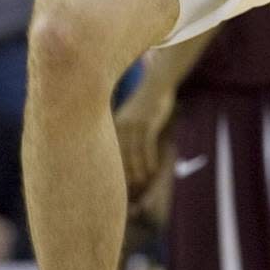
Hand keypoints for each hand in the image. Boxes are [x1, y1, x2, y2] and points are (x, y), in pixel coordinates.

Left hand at [116, 71, 176, 199]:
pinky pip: (147, 146)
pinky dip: (149, 159)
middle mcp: (122, 125)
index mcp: (117, 123)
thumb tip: (127, 144)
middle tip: (128, 187)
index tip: (117, 180)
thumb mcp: (132, 114)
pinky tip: (152, 170)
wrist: (157, 82)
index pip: (112, 150)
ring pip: (134, 153)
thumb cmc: (145, 100)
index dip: (115, 166)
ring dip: (138, 168)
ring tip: (142, 181)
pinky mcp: (148, 123)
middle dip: (124, 171)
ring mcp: (135, 124)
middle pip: (121, 153)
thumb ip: (127, 128)